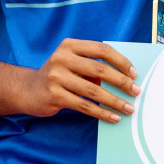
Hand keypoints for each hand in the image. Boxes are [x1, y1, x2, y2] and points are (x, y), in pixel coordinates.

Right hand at [18, 39, 138, 123]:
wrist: (27, 90)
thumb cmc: (58, 76)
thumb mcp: (72, 63)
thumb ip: (93, 67)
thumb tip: (126, 79)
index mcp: (70, 45)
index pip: (101, 50)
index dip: (121, 61)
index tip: (134, 73)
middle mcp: (61, 58)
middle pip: (100, 70)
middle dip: (122, 82)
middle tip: (136, 91)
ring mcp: (56, 77)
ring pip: (94, 91)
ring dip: (115, 101)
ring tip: (129, 108)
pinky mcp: (54, 96)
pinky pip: (85, 106)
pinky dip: (102, 113)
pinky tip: (114, 117)